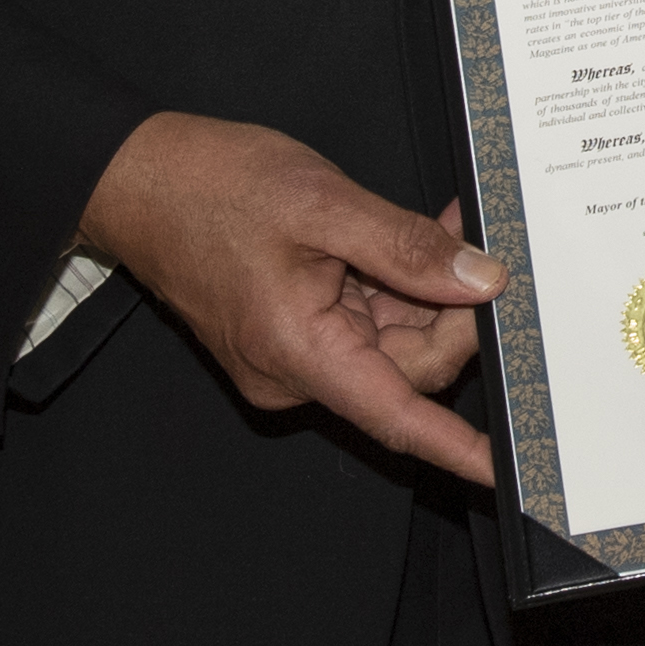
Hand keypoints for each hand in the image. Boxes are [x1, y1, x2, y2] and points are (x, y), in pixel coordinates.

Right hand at [79, 112, 507, 485]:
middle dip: (453, 313)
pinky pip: (362, 321)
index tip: (505, 467)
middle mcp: (294, 371)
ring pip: (389, 341)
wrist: (139, 178)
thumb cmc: (209, 188)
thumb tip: (478, 280)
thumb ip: (407, 246)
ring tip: (449, 228)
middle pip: (405, 368)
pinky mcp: (290, 330)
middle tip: (484, 249)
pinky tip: (412, 242)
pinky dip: (393, 285)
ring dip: (425, 292)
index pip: (397, 417)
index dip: (457, 448)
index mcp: (299, 352)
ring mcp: (291, 353)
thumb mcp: (324, 204)